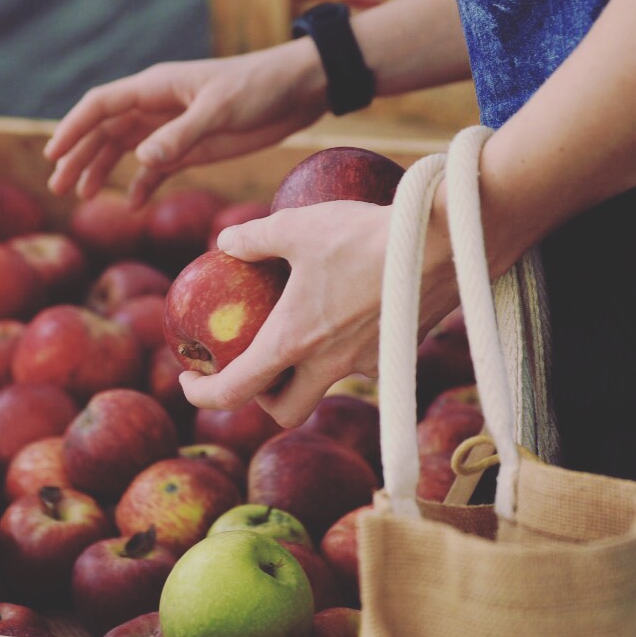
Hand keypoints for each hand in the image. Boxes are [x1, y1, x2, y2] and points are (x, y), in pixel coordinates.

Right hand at [44, 41, 326, 204]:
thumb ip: (181, 135)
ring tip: (84, 197)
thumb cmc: (260, 88)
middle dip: (80, 155)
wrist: (300, 90)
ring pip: (126, 149)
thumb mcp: (220, 110)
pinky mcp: (195, 147)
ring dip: (103, 170)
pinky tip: (134, 205)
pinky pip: (158, 167)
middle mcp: (158, 106)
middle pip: (105, 130)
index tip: (53, 154)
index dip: (73, 128)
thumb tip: (140, 159)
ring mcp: (174, 128)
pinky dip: (144, 185)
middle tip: (60, 187)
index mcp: (157, 87)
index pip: (101, 105)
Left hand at [179, 198, 457, 426]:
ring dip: (306, 370)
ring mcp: (369, 363)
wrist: (445, 242)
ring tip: (301, 326)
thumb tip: (225, 241)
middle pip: (286, 411)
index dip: (202, 395)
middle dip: (262, 399)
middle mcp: (330, 365)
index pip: (235, 392)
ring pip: (326, 386)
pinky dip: (344, 346)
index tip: (190, 380)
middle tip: (250, 366)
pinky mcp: (398, 351)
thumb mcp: (296, 225)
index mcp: (293, 342)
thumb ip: (254, 237)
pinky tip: (347, 306)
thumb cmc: (363, 234)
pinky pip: (362, 361)